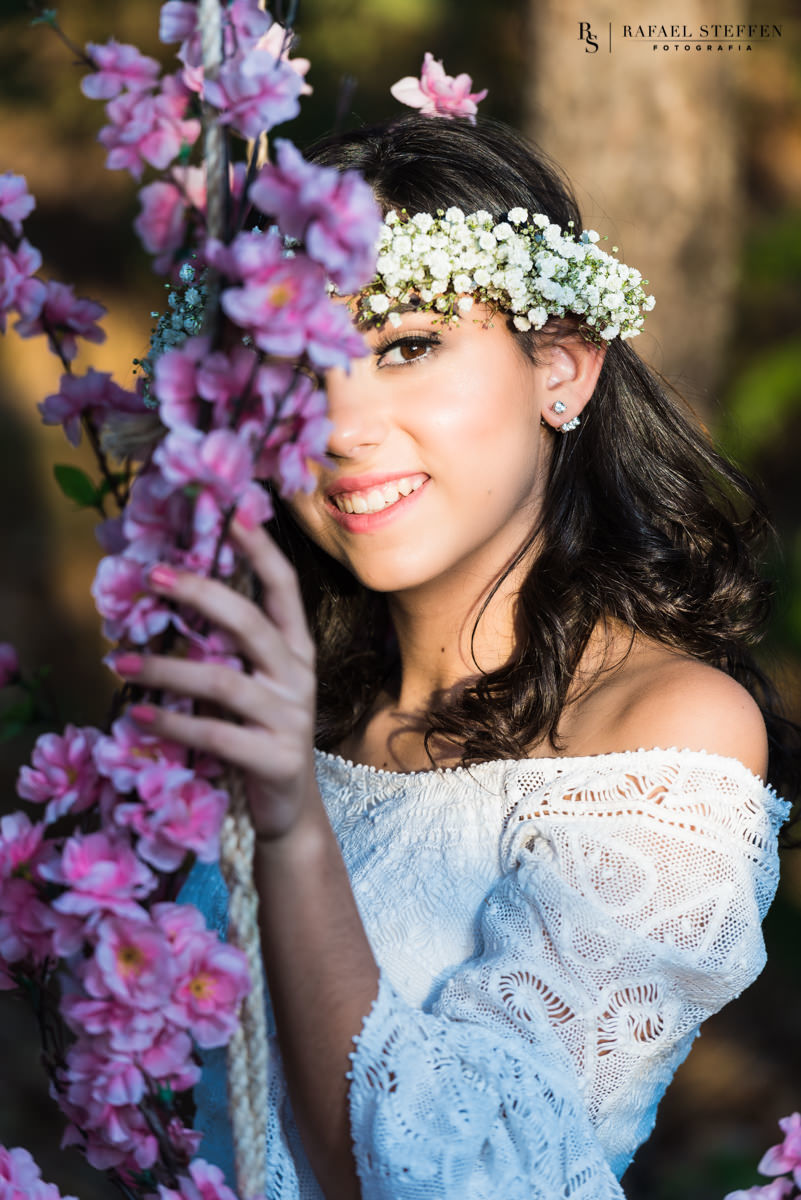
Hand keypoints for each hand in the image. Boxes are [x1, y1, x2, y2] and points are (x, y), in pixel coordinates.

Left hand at [118, 518, 318, 841]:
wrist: (288, 808)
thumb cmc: (259, 733)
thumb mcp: (254, 683)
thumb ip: (229, 647)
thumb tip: (174, 596)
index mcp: (296, 649)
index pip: (283, 589)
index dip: (260, 550)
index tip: (232, 513)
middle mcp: (298, 676)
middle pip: (251, 624)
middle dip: (202, 594)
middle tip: (154, 576)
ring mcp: (290, 718)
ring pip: (225, 682)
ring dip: (167, 670)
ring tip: (120, 663)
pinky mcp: (274, 757)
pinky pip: (216, 735)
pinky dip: (172, 723)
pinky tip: (136, 715)